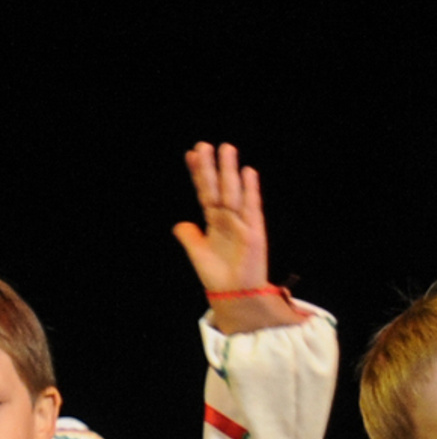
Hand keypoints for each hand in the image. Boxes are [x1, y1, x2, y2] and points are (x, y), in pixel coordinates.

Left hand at [173, 143, 294, 323]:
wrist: (234, 294)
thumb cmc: (216, 276)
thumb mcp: (196, 252)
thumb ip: (188, 235)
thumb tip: (180, 223)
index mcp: (214, 222)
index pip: (204, 191)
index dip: (198, 173)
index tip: (192, 154)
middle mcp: (228, 218)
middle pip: (218, 186)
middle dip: (212, 166)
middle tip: (206, 144)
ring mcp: (242, 223)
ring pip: (233, 191)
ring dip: (230, 170)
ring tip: (227, 149)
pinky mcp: (254, 232)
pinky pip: (252, 207)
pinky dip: (250, 190)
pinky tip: (248, 172)